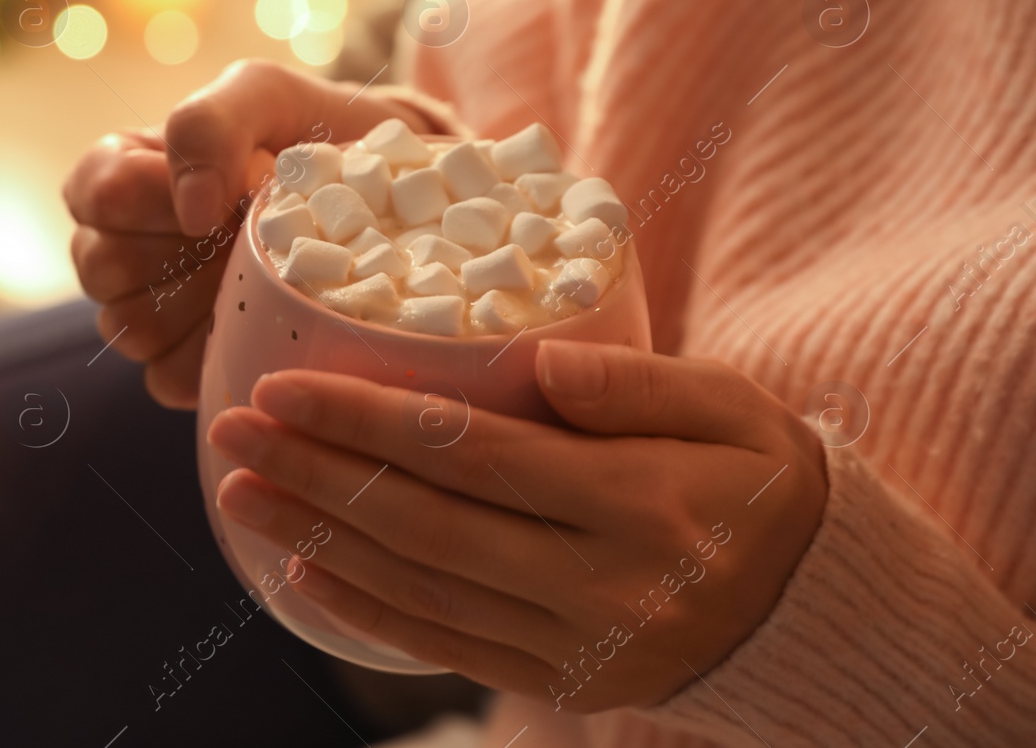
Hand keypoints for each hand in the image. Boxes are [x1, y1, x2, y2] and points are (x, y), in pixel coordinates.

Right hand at [63, 60, 435, 407]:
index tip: (223, 196)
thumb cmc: (313, 134)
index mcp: (122, 172)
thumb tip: (189, 210)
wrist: (384, 193)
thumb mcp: (263, 95)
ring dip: (204, 303)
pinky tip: (260, 319)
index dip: (159, 199)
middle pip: (103, 269)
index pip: (96, 195)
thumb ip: (209, 125)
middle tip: (247, 234)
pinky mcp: (184, 363)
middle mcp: (120, 243)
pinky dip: (219, 352)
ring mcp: (147, 310)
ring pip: (132, 329)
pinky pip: (170, 377)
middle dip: (186, 252)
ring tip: (260, 273)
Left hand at [205, 341, 828, 709]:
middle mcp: (599, 584)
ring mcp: (577, 644)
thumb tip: (536, 364)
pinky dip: (369, 614)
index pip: (472, 453)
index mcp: (639, 502)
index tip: (284, 386)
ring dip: (318, 539)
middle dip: (316, 474)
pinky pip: (449, 649)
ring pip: (422, 589)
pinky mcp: (563, 682)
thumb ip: (636, 383)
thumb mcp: (731, 407)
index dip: (367, 420)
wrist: (816, 609)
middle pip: (426, 523)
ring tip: (240, 493)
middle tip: (229, 431)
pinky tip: (303, 571)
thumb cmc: (763, 479)